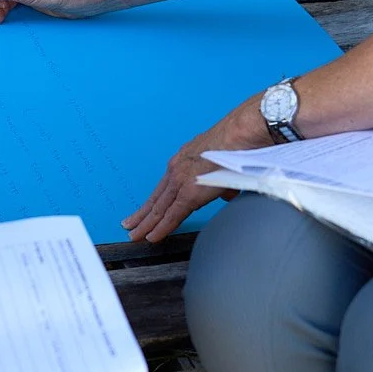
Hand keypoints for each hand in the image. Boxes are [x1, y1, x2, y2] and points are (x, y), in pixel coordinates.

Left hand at [123, 96, 272, 242]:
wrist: (241, 134)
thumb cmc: (237, 142)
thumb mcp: (223, 160)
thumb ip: (220, 179)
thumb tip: (225, 192)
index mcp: (183, 160)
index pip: (164, 187)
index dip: (155, 201)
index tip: (146, 211)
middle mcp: (176, 169)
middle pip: (155, 198)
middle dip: (142, 214)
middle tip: (130, 226)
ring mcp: (180, 181)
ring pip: (158, 208)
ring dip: (145, 224)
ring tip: (135, 236)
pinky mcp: (189, 193)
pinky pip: (171, 215)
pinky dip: (160, 228)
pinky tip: (151, 237)